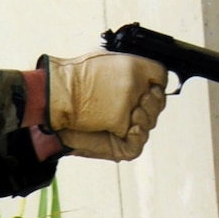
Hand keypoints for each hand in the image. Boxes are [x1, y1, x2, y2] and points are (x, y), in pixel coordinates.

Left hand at [41, 51, 168, 161]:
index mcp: (129, 96)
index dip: (158, 86)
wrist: (59, 107)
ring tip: (135, 111)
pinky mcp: (122, 148)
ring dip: (146, 117)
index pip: (156, 90)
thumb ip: (128, 70)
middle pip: (156, 108)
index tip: (153, 82)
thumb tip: (150, 69)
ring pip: (149, 125)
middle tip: (144, 97)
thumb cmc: (79, 92)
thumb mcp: (108, 73)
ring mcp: (127, 132)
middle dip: (154, 102)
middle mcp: (130, 114)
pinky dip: (139, 134)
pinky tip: (133, 126)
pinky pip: (137, 144)